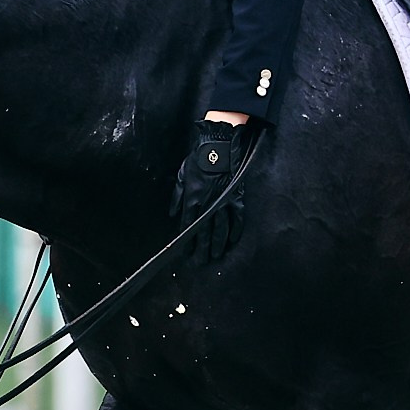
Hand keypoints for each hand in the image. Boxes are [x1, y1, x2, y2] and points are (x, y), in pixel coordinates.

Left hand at [172, 118, 250, 261]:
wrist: (218, 147)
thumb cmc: (198, 159)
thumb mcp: (182, 176)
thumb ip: (177, 197)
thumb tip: (173, 214)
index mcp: (192, 199)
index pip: (188, 226)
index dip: (187, 241)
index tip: (186, 252)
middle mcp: (207, 204)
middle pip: (204, 232)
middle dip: (202, 249)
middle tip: (201, 262)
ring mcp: (223, 203)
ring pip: (220, 229)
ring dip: (218, 244)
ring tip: (216, 256)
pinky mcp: (236, 198)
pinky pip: (237, 218)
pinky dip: (235, 230)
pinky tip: (233, 241)